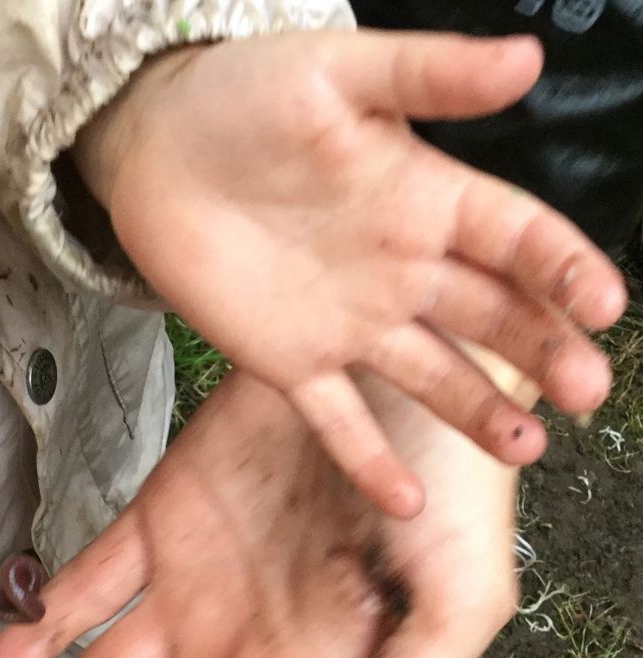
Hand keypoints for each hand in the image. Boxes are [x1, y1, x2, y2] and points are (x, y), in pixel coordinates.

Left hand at [74, 29, 625, 516]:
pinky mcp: (289, 362)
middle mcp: (401, 269)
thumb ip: (427, 75)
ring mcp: (349, 323)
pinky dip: (368, 458)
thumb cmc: (245, 97)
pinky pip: (336, 418)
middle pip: (490, 314)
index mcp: (425, 197)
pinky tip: (406, 501)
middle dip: (541, 350)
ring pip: (430, 374)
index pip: (515, 236)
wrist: (157, 150)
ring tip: (524, 450)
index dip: (562, 268)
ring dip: (478, 410)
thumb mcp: (338, 73)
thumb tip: (530, 58)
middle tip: (585, 390)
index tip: (602, 304)